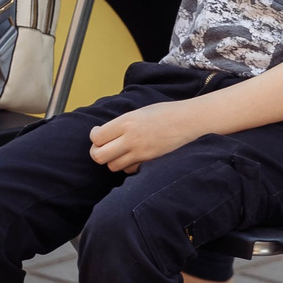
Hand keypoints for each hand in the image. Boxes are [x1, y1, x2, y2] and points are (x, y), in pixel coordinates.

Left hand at [89, 98, 205, 172]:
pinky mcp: (149, 161)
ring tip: (118, 152)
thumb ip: (121, 124)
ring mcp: (141, 152)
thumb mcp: (138, 112)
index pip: (97, 137)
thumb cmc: (164, 112)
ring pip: (113, 166)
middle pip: (99, 156)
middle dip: (97, 153)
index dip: (94, 137)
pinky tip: (132, 157)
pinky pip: (129, 170)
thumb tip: (103, 134)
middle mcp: (131, 138)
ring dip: (112, 160)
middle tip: (102, 147)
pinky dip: (127, 166)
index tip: (98, 134)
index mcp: (126, 122)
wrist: (188, 120)